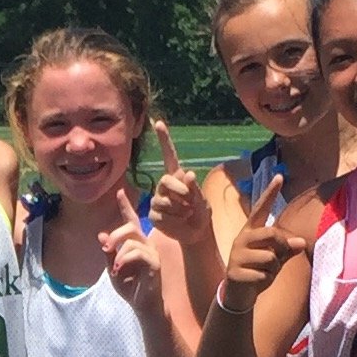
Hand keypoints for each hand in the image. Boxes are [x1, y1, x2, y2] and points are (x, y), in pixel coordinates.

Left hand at [100, 188, 162, 316]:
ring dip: (118, 253)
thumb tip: (101, 234)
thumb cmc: (129, 287)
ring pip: (132, 241)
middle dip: (115, 235)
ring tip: (114, 267)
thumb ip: (108, 252)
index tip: (119, 192)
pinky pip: (138, 253)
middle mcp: (146, 244)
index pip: (131, 220)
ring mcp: (152, 252)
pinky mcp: (155, 263)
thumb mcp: (112, 267)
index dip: (125, 206)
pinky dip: (125, 259)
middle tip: (105, 246)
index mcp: (136, 243)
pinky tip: (118, 268)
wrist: (142, 304)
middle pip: (130, 227)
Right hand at [144, 121, 210, 247]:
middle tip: (190, 203)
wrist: (196, 233)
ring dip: (179, 210)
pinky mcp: (153, 215)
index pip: (169, 155)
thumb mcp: (203, 201)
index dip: (164, 139)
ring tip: (187, 214)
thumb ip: (195, 189)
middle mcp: (164, 186)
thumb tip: (188, 174)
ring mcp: (157, 200)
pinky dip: (173, 221)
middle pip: (165, 181)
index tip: (158, 122)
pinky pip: (160, 216)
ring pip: (163, 201)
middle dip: (179, 192)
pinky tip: (179, 222)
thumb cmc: (201, 214)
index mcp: (177, 177)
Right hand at [216, 174, 304, 312]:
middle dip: (281, 246)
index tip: (280, 176)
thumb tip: (301, 242)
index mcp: (251, 231)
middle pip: (271, 234)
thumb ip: (286, 248)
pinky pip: (263, 274)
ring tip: (264, 273)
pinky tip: (256, 283)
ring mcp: (236, 255)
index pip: (261, 208)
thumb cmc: (258, 271)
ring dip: (274, 269)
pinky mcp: (234, 272)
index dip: (271, 193)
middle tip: (278, 258)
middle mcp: (241, 239)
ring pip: (270, 258)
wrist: (238, 294)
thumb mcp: (275, 258)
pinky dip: (266, 281)